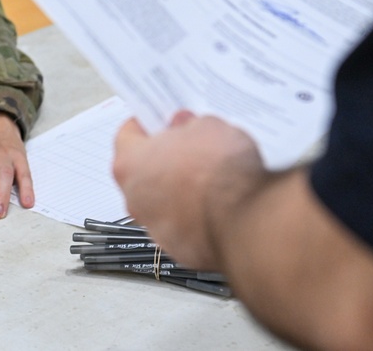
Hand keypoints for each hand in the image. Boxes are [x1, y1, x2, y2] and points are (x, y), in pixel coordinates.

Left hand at [112, 111, 265, 268]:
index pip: (126, 136)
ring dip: (180, 192)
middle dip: (165, 160)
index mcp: (129, 163)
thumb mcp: (208, 127)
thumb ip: (190, 126)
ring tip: (212, 180)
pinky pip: (184, 228)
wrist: (246, 220)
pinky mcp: (180, 250)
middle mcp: (134, 199)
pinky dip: (197, 218)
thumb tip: (187, 128)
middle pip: (143, 173)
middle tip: (191, 149)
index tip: (161, 121)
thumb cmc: (220, 172)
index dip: (147, 126)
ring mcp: (155, 229)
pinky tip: (220, 207)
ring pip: (162, 203)